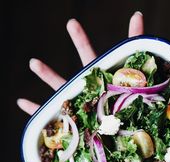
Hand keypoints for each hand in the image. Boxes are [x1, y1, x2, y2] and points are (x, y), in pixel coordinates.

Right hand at [17, 11, 143, 114]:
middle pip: (67, 77)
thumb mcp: (134, 70)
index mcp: (98, 80)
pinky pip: (51, 117)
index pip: (88, 57)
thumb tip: (137, 14)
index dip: (80, 40)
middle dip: (55, 63)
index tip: (71, 24)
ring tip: (34, 63)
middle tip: (34, 59)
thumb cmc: (131, 102)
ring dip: (46, 79)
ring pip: (57, 93)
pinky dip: (36, 111)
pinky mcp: (73, 122)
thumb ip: (135, 44)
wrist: (129, 129)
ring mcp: (77, 106)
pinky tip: (22, 103)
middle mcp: (85, 92)